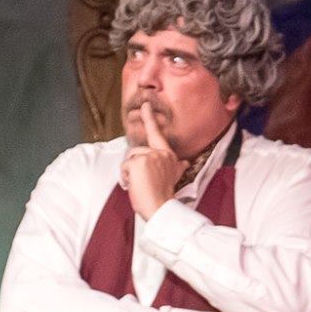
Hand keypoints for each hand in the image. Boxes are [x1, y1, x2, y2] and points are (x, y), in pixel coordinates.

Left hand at [122, 102, 187, 218]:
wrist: (161, 206)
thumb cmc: (163, 195)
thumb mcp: (172, 177)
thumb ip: (177, 167)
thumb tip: (185, 162)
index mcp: (169, 155)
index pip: (157, 134)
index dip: (150, 118)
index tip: (145, 105)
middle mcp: (162, 153)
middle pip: (136, 152)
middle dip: (133, 167)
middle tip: (142, 182)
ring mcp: (151, 155)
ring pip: (129, 158)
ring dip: (129, 173)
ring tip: (140, 184)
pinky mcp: (140, 161)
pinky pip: (125, 166)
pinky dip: (126, 177)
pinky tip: (135, 184)